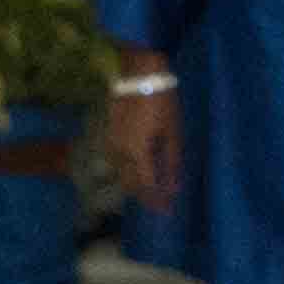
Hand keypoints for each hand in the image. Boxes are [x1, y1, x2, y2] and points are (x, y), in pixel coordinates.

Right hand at [108, 68, 182, 212]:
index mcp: (136, 152)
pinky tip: (139, 170)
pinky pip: (117, 160)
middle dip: (144, 196)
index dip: (155, 200)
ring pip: (120, 172)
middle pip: (129, 183)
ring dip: (134, 184)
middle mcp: (119, 151)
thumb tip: (174, 188)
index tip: (166, 210)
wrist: (139, 73)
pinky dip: (128, 169)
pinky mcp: (109, 133)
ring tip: (151, 190)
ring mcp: (110, 142)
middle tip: (160, 204)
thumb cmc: (161, 101)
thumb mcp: (172, 132)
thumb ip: (171, 162)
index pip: (145, 185)